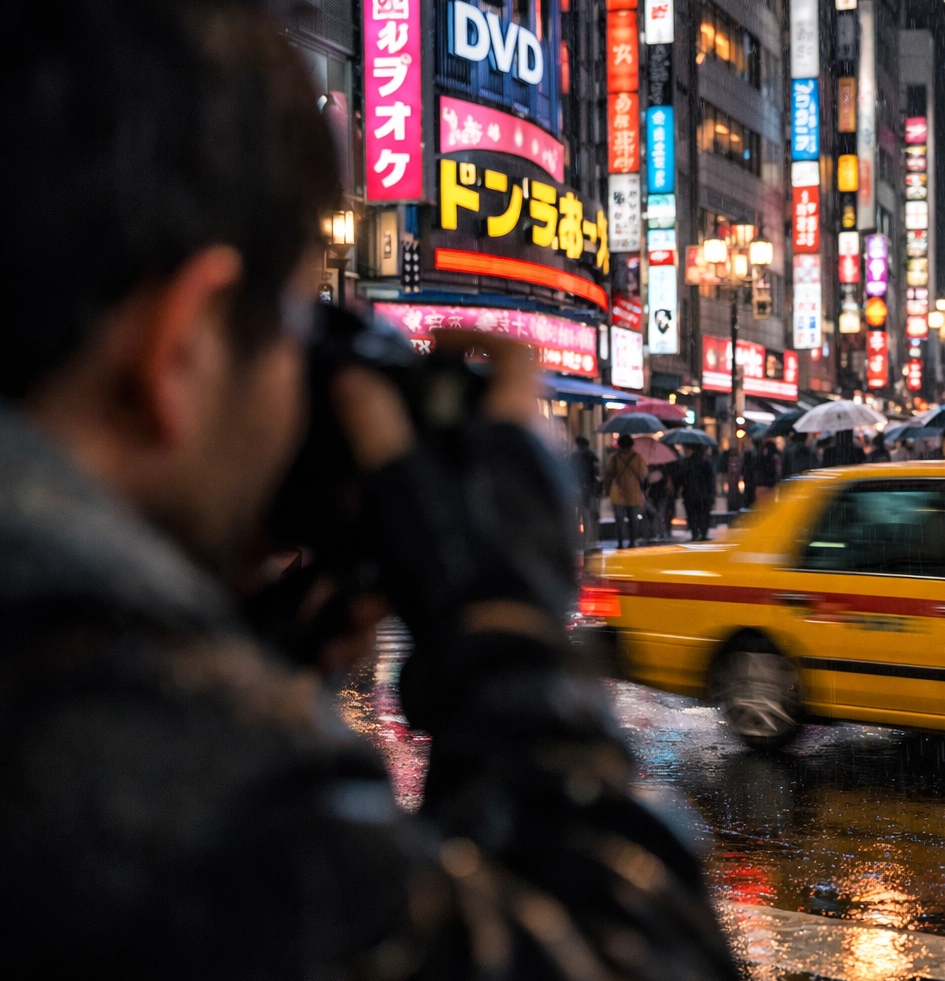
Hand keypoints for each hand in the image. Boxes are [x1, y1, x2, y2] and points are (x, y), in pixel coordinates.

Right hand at [331, 338, 577, 652]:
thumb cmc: (452, 560)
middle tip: (420, 419)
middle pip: (512, 408)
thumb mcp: (397, 483)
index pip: (515, 353)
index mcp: (517, 432)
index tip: (436, 344)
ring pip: (514, 459)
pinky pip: (516, 504)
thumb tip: (353, 380)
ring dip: (470, 456)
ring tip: (420, 474)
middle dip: (464, 407)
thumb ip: (374, 425)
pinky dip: (480, 500)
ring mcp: (556, 506)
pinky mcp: (550, 545)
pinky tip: (439, 523)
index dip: (475, 336)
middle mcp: (549, 462)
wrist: (496, 644)